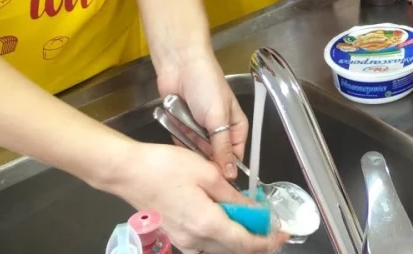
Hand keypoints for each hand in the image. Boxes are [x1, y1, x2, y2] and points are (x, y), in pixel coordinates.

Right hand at [117, 141, 287, 252]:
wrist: (130, 172)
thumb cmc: (167, 167)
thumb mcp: (207, 173)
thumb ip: (232, 195)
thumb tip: (252, 209)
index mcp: (207, 225)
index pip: (246, 243)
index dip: (268, 240)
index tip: (283, 233)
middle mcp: (196, 241)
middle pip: (234, 250)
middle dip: (257, 241)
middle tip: (271, 226)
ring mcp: (183, 242)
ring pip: (220, 249)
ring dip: (239, 240)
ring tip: (252, 222)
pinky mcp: (175, 236)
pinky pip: (205, 245)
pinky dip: (221, 237)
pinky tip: (226, 220)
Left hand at [156, 48, 247, 180]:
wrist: (180, 65)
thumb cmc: (206, 86)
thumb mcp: (218, 119)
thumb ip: (223, 148)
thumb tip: (231, 176)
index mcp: (235, 126)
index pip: (235, 157)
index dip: (227, 170)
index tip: (218, 185)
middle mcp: (219, 130)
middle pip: (215, 158)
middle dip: (206, 160)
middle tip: (199, 168)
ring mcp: (200, 129)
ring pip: (197, 153)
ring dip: (191, 151)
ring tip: (186, 152)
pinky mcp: (183, 126)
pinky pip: (182, 144)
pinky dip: (179, 143)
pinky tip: (177, 141)